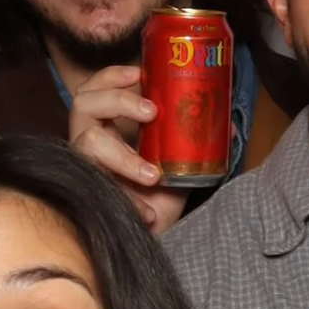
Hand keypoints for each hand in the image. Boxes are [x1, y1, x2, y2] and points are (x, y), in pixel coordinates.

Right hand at [66, 64, 187, 234]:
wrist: (154, 235)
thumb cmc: (160, 196)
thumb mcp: (179, 162)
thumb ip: (192, 141)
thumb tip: (226, 124)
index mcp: (107, 128)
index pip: (96, 88)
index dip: (112, 76)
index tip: (139, 72)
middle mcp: (90, 143)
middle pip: (82, 103)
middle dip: (116, 100)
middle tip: (151, 112)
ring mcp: (85, 167)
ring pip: (87, 143)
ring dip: (123, 156)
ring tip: (153, 175)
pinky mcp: (88, 194)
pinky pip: (99, 188)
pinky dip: (130, 201)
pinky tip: (149, 212)